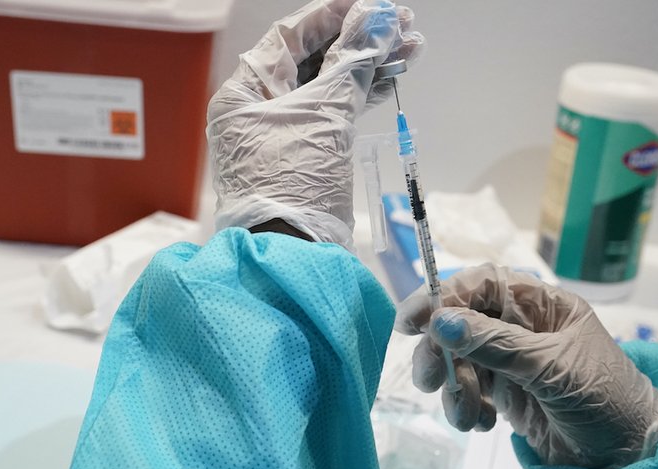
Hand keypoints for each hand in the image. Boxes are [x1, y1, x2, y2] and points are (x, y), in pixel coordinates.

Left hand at [207, 0, 424, 249]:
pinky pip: (337, 112)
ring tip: (412, 49)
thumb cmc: (294, 182)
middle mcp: (260, 108)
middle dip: (361, 40)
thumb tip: (379, 19)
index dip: (333, 15)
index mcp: (246, 92)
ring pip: (331, 85)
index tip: (373, 4)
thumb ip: (352, 63)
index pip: (290, 36)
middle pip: (314, 58)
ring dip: (371, 66)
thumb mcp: (325, 115)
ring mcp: (286, 133)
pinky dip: (365, 95)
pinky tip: (394, 78)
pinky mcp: (309, 155)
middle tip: (404, 26)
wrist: (294, 254)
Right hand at [394, 264, 657, 468]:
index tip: (413, 322)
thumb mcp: (551, 368)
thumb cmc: (605, 399)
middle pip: (462, 322)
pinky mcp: (508, 396)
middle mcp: (524, 327)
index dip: (444, 296)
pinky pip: (470, 392)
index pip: (483, 285)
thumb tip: (442, 321)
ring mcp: (513, 362)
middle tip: (431, 380)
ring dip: (454, 388)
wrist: (629, 458)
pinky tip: (484, 425)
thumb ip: (496, 344)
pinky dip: (466, 408)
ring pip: (460, 360)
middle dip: (441, 351)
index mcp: (542, 305)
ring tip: (469, 417)